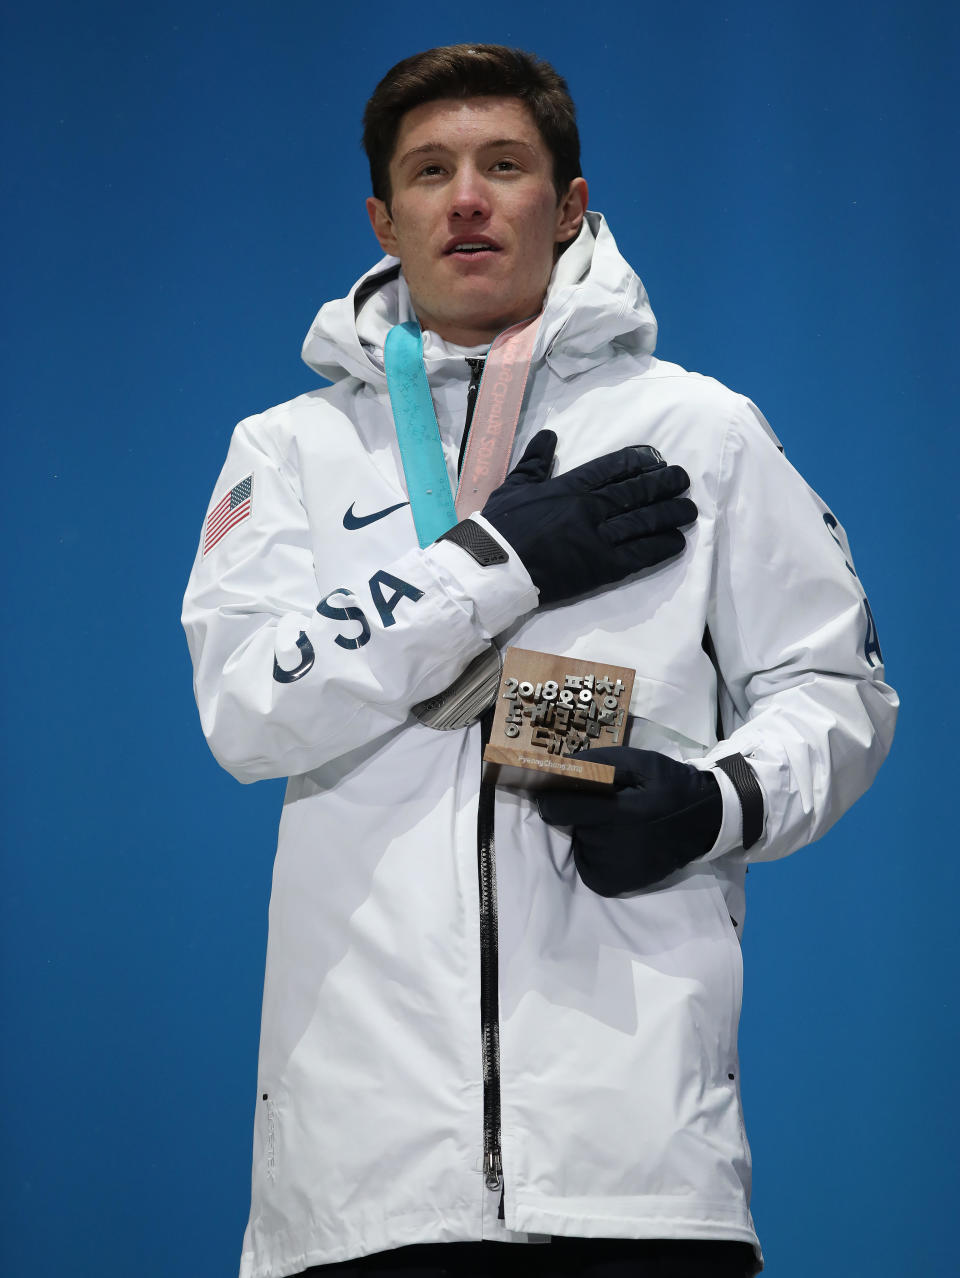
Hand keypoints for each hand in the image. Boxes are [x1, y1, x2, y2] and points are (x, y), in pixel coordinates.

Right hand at [481, 431, 696, 606]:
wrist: (493, 567)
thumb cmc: (499, 527)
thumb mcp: (513, 486)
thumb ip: (535, 462)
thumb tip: (549, 435)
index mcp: (569, 486)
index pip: (612, 468)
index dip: (638, 462)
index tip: (656, 459)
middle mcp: (589, 507)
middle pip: (635, 492)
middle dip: (663, 484)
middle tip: (683, 479)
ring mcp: (597, 537)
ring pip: (643, 521)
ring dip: (670, 513)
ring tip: (689, 509)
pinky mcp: (601, 567)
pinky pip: (639, 554)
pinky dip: (660, 546)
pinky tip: (677, 540)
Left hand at [537, 747, 721, 894]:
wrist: (703, 822)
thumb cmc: (667, 785)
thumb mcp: (639, 762)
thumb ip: (598, 762)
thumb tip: (559, 765)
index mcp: (621, 812)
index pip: (561, 808)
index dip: (551, 797)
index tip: (551, 790)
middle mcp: (614, 845)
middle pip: (571, 825)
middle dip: (581, 813)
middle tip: (608, 806)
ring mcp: (613, 869)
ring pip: (580, 843)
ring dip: (590, 833)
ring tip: (620, 825)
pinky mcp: (613, 884)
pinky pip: (587, 863)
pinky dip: (595, 852)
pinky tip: (619, 842)